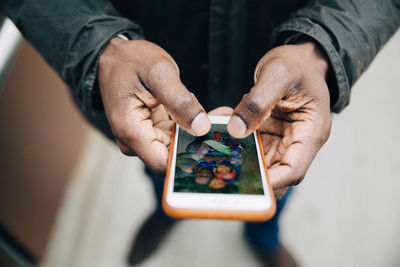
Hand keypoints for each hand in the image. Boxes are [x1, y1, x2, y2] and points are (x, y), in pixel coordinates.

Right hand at [98, 38, 209, 172]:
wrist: (114, 56)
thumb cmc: (130, 61)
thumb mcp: (159, 73)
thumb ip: (180, 101)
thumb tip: (201, 128)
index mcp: (131, 130)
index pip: (163, 163)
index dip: (189, 158)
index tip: (213, 146)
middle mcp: (134, 140)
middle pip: (173, 155)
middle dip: (200, 142)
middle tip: (225, 125)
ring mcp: (142, 137)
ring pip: (177, 146)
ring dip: (198, 133)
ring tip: (220, 116)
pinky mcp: (150, 131)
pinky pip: (175, 135)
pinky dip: (191, 125)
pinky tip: (208, 114)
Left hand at [227, 41, 331, 198]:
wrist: (299, 59)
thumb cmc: (297, 64)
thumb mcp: (278, 74)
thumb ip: (258, 102)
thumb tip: (236, 129)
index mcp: (311, 132)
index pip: (294, 169)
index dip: (272, 182)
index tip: (247, 187)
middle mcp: (298, 141)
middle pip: (275, 172)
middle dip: (251, 178)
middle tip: (222, 179)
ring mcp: (283, 140)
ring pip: (261, 163)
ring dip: (240, 163)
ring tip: (215, 161)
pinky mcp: (269, 135)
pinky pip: (252, 148)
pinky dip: (236, 146)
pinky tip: (219, 139)